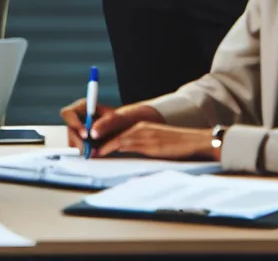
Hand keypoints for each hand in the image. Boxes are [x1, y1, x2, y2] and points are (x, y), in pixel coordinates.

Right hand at [60, 99, 162, 150]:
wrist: (132, 128)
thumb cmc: (125, 119)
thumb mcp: (117, 119)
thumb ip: (105, 124)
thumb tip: (92, 132)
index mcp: (84, 107)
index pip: (68, 113)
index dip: (73, 123)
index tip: (85, 134)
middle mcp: (80, 118)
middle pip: (69, 130)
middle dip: (78, 141)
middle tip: (89, 150)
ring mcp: (81, 130)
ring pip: (72, 141)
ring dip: (81, 148)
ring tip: (94, 152)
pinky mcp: (84, 141)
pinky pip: (78, 148)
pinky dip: (85, 152)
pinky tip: (95, 153)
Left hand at [97, 122, 216, 160]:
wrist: (194, 142)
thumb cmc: (176, 145)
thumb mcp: (155, 142)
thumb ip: (140, 144)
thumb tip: (125, 151)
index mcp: (141, 125)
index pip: (117, 128)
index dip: (103, 133)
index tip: (91, 140)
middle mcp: (139, 126)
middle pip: (112, 129)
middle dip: (97, 136)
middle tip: (84, 144)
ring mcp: (142, 133)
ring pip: (115, 136)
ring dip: (100, 142)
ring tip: (88, 149)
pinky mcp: (147, 142)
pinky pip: (123, 144)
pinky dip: (110, 147)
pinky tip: (101, 152)